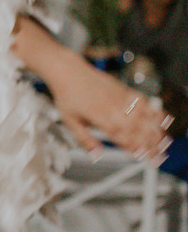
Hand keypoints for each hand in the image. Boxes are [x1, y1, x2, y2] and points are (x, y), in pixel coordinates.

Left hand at [51, 63, 173, 161]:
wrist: (69, 72)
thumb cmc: (68, 95)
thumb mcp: (70, 122)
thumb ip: (85, 140)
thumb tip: (96, 154)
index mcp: (101, 119)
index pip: (124, 139)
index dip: (137, 150)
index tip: (146, 159)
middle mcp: (114, 109)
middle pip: (138, 130)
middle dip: (151, 145)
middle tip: (160, 156)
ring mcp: (121, 99)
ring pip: (145, 117)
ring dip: (156, 131)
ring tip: (164, 142)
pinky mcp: (125, 90)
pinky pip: (144, 101)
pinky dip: (155, 110)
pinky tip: (163, 118)